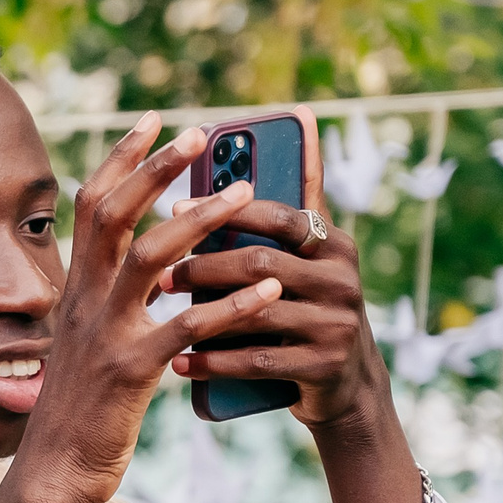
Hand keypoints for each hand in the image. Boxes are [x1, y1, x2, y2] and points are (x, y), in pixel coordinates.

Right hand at [12, 114, 284, 502]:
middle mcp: (86, 301)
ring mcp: (107, 333)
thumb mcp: (85, 337)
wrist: (57, 466)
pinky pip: (185, 327)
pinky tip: (270, 291)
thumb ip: (104, 296)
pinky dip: (231, 305)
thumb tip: (135, 259)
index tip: (154, 120)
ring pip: (150, 259)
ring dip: (199, 221)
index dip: (121, 159)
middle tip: (198, 135)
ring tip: (244, 195)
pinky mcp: (132, 370)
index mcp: (77, 288)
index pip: (91, 206)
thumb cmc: (82, 403)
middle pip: (114, 215)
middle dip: (156, 169)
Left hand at [163, 201, 435, 502]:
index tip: (174, 205)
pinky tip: (179, 361)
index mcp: (334, 245)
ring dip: (203, 313)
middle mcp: (343, 281)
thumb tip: (301, 117)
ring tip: (162, 311)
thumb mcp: (308, 254)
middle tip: (159, 272)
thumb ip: (296, 197)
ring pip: (256, 313)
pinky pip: (258, 360)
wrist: (344, 385)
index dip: (227, 209)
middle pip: (261, 263)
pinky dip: (214, 361)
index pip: (281, 215)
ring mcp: (337, 325)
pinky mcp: (324, 366)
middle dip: (204, 266)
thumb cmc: (306, 306)